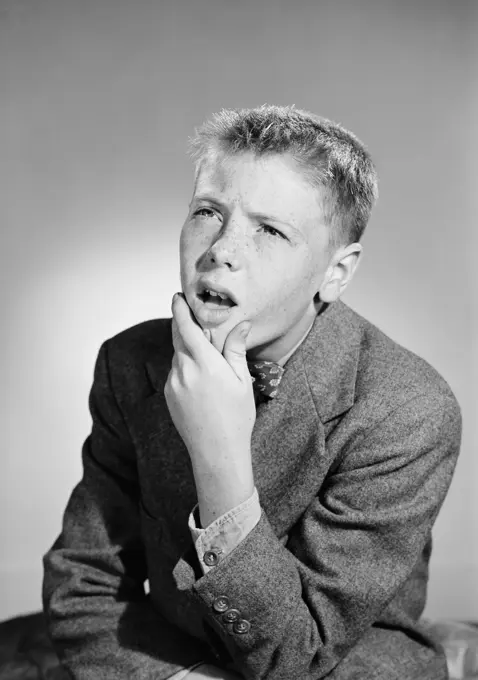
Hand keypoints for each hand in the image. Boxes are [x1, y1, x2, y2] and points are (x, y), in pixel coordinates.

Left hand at [164, 293, 255, 525]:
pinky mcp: (169, 396)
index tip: (177, 296)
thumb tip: (241, 325)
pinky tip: (201, 378)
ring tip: (205, 355)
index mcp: (204, 363)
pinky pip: (175, 372)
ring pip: (177, 356)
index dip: (180, 309)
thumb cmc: (235, 417)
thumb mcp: (242, 381)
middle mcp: (184, 370)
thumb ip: (236, 349)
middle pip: (178, 338)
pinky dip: (185, 366)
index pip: (186, 327)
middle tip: (192, 316)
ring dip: (187, 348)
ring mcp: (173, 384)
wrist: (216, 452)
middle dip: (183, 325)